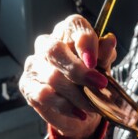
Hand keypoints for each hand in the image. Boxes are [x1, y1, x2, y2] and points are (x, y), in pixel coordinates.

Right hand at [19, 14, 117, 138]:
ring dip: (77, 94)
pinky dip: (65, 106)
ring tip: (94, 105)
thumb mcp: (102, 65)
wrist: (79, 107)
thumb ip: (104, 53)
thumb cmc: (90, 78)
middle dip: (78, 70)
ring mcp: (34, 64)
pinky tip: (79, 113)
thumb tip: (110, 39)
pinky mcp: (27, 84)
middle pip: (55, 50)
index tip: (94, 61)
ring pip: (52, 76)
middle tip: (99, 84)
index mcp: (67, 30)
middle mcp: (47, 43)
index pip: (73, 25)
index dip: (85, 41)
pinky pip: (44, 95)